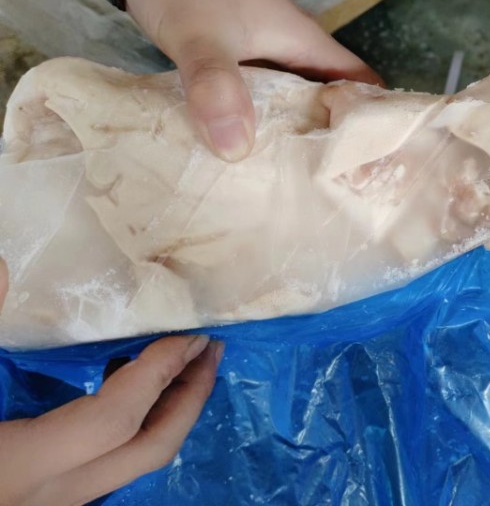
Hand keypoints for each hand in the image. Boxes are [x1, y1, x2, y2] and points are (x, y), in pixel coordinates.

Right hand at [0, 283, 221, 505]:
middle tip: (210, 349)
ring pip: (133, 464)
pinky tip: (117, 388)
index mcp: (20, 469)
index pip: (114, 420)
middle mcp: (52, 497)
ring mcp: (53, 505)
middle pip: (149, 452)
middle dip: (190, 398)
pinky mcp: (47, 498)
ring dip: (165, 412)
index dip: (157, 373)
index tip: (189, 335)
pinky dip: (130, 425)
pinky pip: (109, 465)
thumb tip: (2, 265)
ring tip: (176, 361)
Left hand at [124, 0, 381, 161]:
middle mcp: (293, 55)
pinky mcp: (238, 68)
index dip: (373, 119)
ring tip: (296, 185)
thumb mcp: (201, 35)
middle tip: (332, 188)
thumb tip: (237, 150)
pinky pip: (261, 105)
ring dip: (294, 138)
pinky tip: (249, 157)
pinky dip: (261, 129)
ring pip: (294, 106)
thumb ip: (217, 86)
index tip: (368, 164)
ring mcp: (265, 61)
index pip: (362, 82)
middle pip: (331, 102)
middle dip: (334, 141)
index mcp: (304, 44)